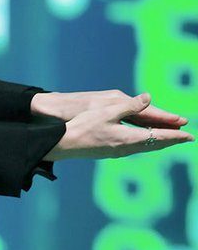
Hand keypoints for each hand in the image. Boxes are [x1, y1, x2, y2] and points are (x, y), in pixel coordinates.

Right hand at [44, 93, 194, 161]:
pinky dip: (149, 143)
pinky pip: (137, 147)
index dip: (175, 135)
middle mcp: (127, 148)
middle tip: (188, 138)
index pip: (158, 136)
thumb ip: (130, 105)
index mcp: (128, 138)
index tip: (190, 135)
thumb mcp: (108, 111)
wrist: (64, 143)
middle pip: (155, 144)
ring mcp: (119, 151)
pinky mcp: (112, 151)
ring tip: (172, 139)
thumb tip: (148, 98)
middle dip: (172, 140)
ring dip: (161, 142)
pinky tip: (147, 141)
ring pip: (147, 147)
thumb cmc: (83, 126)